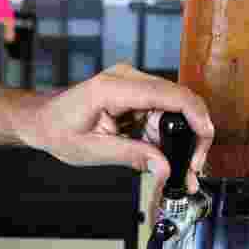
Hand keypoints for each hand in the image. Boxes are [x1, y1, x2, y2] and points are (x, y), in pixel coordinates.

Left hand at [25, 64, 213, 192]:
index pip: (169, 94)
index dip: (195, 117)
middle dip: (192, 135)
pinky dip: (165, 137)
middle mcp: (127, 78)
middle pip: (179, 101)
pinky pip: (161, 114)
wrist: (42, 120)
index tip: (206, 141)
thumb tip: (165, 167)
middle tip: (192, 168)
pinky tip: (160, 155)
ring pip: (174, 110)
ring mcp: (133, 84)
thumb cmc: (58, 130)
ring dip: (179, 140)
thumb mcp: (93, 150)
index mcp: (113, 87)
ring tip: (177, 169)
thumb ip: (132, 156)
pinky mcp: (136, 95)